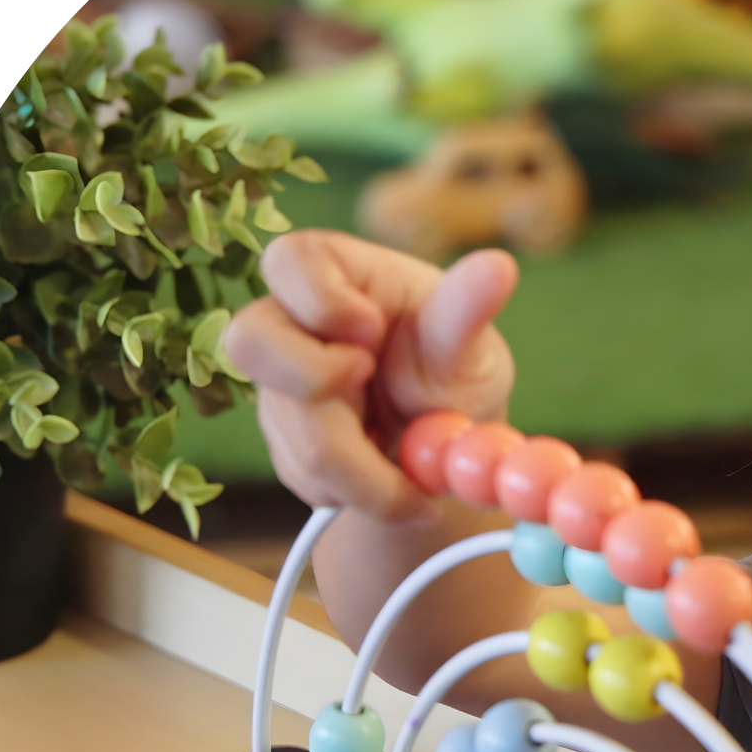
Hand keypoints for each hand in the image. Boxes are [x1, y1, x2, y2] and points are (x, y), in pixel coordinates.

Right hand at [223, 231, 517, 521]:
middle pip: (252, 344)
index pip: (289, 261)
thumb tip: (499, 265)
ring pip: (288, 428)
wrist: (448, 445)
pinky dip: (353, 490)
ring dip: (359, 466)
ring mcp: (279, 382)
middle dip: (319, 393)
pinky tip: (389, 479)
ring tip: (415, 474)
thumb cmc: (458, 369)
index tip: (371, 333)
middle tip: (379, 410)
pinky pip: (300, 473)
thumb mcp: (470, 344)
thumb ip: (467, 311)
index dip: (319, 302)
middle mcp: (292, 321)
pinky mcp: (282, 436)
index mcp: (335, 271)